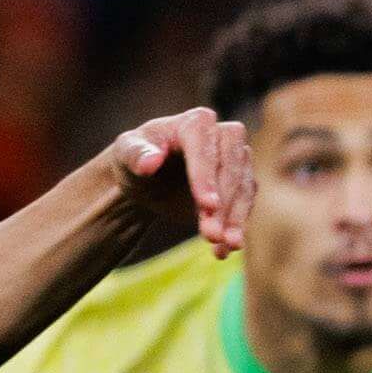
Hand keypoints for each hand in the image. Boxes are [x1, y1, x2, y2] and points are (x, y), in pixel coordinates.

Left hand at [99, 106, 251, 258]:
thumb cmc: (135, 159)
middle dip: (224, 203)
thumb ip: (136, 155)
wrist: (147, 181)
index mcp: (195, 122)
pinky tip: (223, 250)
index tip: (207, 205)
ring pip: (244, 187)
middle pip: (232, 167)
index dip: (207, 176)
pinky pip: (245, 204)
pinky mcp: (241, 183)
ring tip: (224, 246)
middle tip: (211, 234)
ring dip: (235, 218)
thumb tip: (150, 162)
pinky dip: (236, 227)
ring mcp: (236, 159)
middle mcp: (222, 135)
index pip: (206, 147)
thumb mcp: (126, 154)